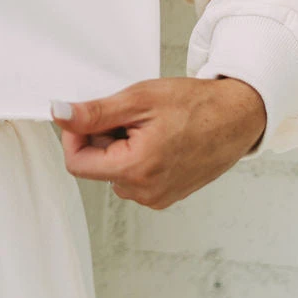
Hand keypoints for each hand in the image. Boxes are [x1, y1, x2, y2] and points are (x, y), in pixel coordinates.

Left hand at [50, 77, 266, 208]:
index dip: (76, 136)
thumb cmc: (196, 105)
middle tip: (131, 116)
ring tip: (149, 127)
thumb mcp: (139, 100)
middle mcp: (145, 192)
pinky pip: (134, 177)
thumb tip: (59, 115)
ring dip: (120, 148)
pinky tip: (159, 139)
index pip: (77, 163)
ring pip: (114, 171)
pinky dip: (136, 157)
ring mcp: (158, 197)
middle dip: (103, 139)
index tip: (89, 116)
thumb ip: (94, 113)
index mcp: (135, 170)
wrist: (237, 116)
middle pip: (96, 166)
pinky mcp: (166, 195)